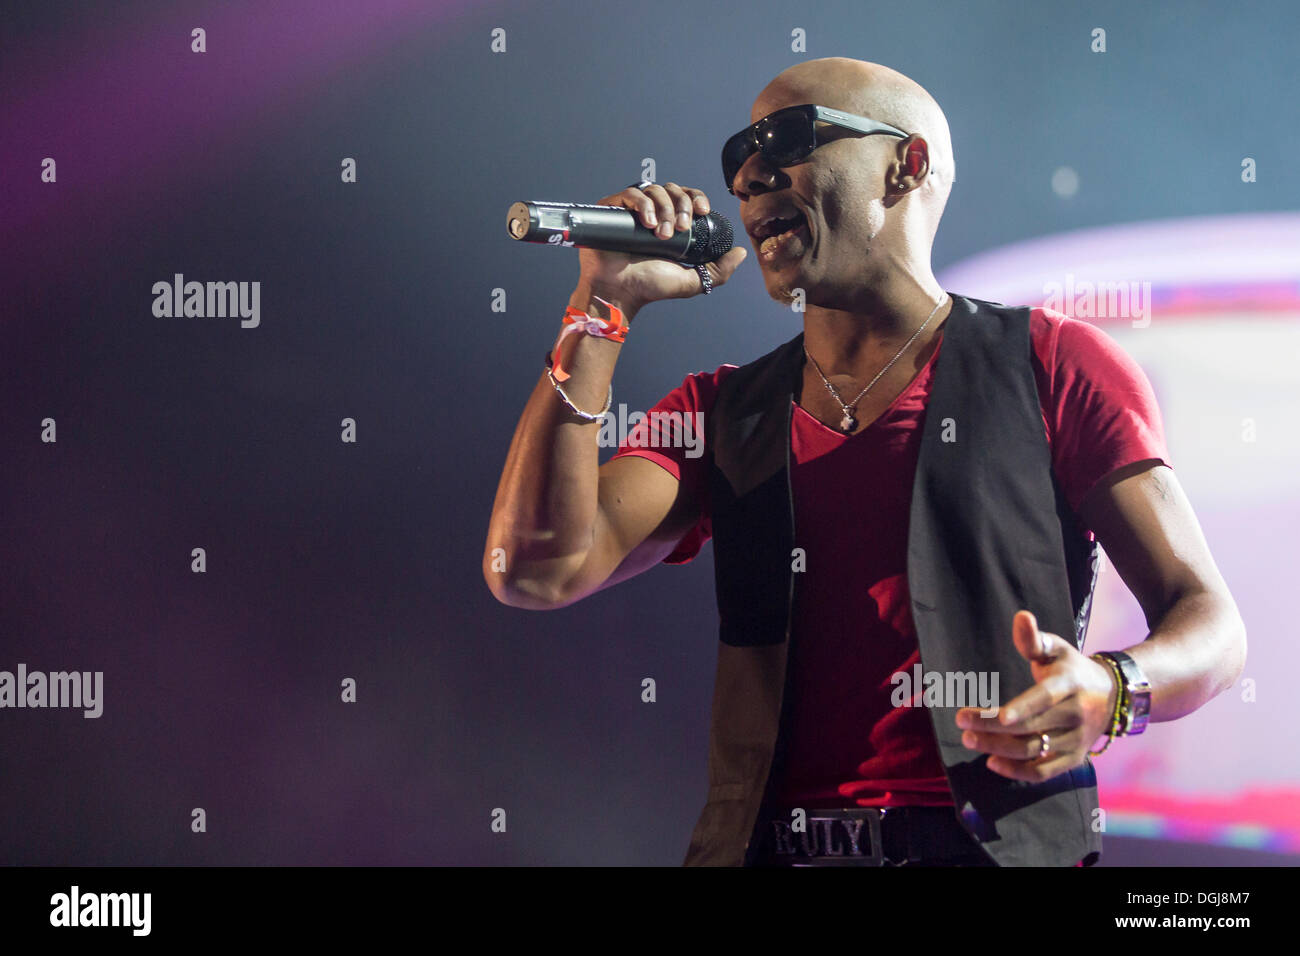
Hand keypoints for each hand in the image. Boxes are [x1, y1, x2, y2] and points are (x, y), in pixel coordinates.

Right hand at [575, 183, 746, 312]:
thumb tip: (740, 252)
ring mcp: (631, 210)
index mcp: (669, 223)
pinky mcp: (612, 209)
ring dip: (664, 209)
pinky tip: (648, 223)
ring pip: (654, 190)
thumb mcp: (691, 280)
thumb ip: (718, 271)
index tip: (702, 211)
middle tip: (680, 228)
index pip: (686, 197)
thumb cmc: (650, 287)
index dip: (695, 198)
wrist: (621, 292)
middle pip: (672, 190)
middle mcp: (651, 213)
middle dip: (681, 206)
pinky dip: (643, 204)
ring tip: (661, 234)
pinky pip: (631, 194)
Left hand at [953, 610, 1118, 781]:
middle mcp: (1077, 714)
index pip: (1044, 698)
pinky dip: (1018, 772)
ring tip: (969, 740)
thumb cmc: (1071, 668)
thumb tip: (1021, 616)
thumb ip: (1034, 639)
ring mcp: (1077, 740)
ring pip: (1034, 751)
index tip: (997, 715)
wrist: (1112, 696)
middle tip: (962, 723)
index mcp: (1071, 684)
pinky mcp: (1075, 759)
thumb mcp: (1056, 648)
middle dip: (993, 728)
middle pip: (1031, 727)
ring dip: (998, 749)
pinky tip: (992, 763)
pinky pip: (1045, 772)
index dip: (1022, 708)